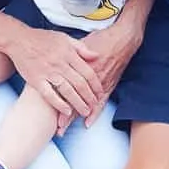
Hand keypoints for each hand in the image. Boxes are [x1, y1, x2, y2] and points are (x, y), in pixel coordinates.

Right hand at [9, 26, 103, 120]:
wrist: (19, 39)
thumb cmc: (42, 38)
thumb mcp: (64, 38)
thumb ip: (81, 47)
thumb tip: (96, 55)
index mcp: (68, 53)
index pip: (87, 72)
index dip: (95, 84)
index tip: (100, 93)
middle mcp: (60, 63)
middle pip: (80, 84)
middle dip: (89, 97)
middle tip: (94, 106)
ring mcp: (48, 72)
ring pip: (67, 91)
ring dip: (78, 103)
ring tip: (85, 111)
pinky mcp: (36, 80)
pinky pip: (50, 95)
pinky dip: (59, 104)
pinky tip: (66, 111)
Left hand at [58, 17, 140, 131]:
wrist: (122, 39)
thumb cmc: (102, 39)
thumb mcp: (83, 42)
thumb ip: (72, 54)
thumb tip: (59, 57)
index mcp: (80, 67)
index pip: (65, 87)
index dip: (56, 99)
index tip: (46, 110)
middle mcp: (90, 78)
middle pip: (73, 99)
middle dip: (63, 114)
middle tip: (54, 127)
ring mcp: (100, 84)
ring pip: (84, 104)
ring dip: (74, 117)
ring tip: (64, 130)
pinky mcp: (109, 86)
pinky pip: (101, 103)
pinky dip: (94, 114)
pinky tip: (87, 123)